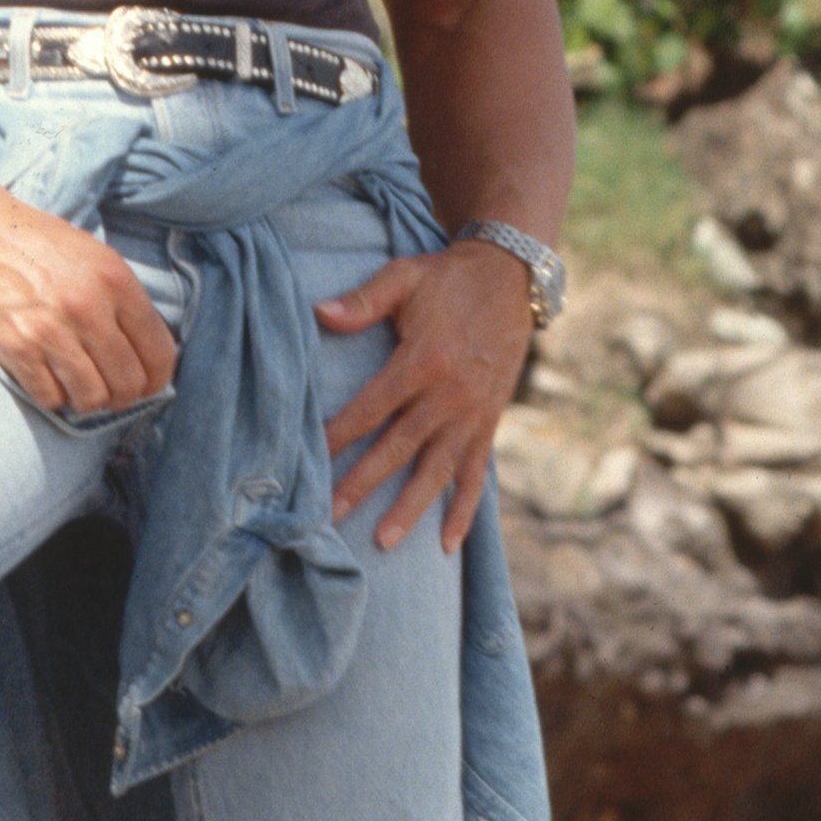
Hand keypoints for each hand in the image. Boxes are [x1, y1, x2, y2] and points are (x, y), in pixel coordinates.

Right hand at [0, 187, 177, 415]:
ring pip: (92, 398)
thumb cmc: (37, 242)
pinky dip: (54, 397)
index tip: (149, 385)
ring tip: (80, 387)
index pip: (159, 351)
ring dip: (89, 401)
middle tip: (113, 392)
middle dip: (125, 396)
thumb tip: (145, 349)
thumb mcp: (95, 256)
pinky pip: (50, 397)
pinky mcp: (16, 348)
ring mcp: (51, 331)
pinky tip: (51, 379)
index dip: (159, 379)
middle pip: (129, 382)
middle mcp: (88, 308)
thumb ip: (123, 299)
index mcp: (116, 281)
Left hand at [317, 238, 535, 554]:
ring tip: (383, 542)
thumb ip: (363, 300)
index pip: (371, 407)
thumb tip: (319, 313)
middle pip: (398, 447)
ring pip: (437, 469)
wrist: (511, 278)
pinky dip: (465, 509)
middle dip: (362, 483)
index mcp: (423, 360)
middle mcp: (449, 394)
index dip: (339, 434)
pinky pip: (476, 473)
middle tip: (329, 516)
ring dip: (410, 508)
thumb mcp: (404, 277)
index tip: (309, 458)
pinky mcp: (489, 423)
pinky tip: (448, 543)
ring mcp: (472, 414)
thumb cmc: (447, 278)